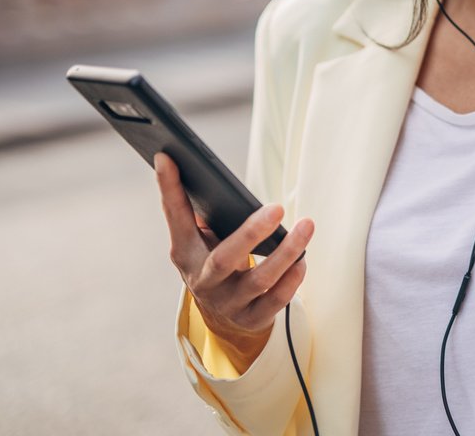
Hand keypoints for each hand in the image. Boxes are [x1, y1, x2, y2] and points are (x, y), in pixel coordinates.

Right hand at [155, 153, 312, 371]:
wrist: (221, 315)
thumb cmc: (214, 260)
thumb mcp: (199, 239)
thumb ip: (194, 209)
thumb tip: (180, 160)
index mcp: (185, 254)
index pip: (176, 218)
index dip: (169, 189)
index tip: (168, 155)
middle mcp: (203, 281)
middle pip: (225, 259)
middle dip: (251, 233)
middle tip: (277, 207)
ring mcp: (227, 303)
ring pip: (259, 281)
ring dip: (287, 252)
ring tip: (307, 226)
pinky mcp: (252, 319)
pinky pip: (276, 301)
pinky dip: (293, 279)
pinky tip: (303, 260)